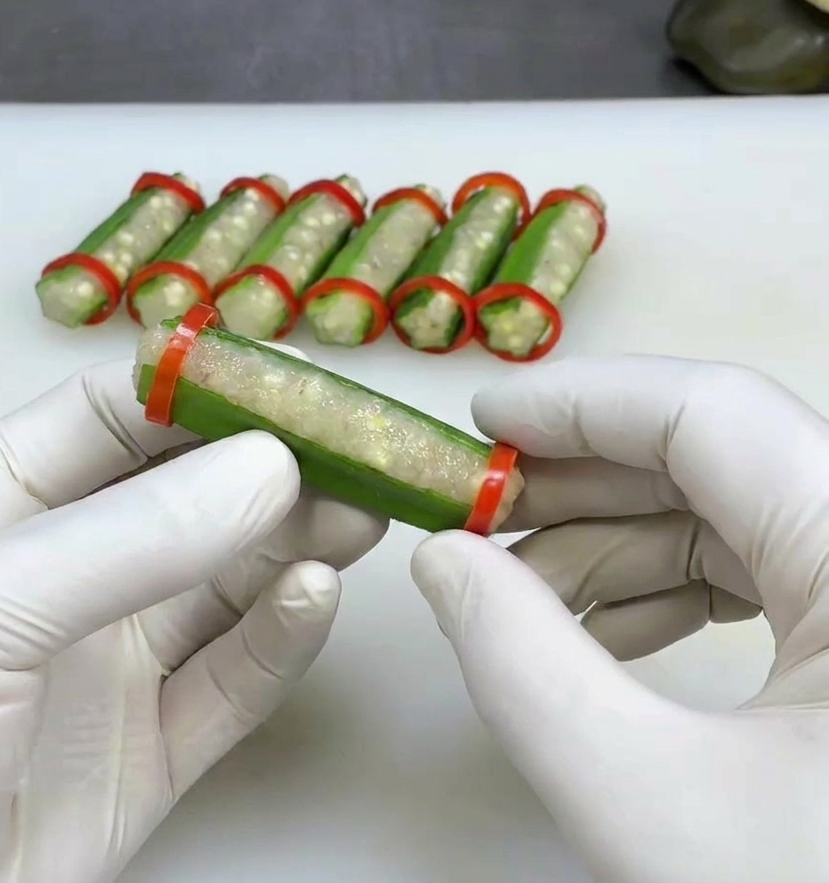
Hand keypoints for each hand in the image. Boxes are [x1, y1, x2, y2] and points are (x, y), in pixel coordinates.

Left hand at [0, 358, 385, 882]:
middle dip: (271, 464)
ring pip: (226, 580)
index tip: (293, 376)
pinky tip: (315, 596)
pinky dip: (283, 635)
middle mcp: (61, 572)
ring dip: (296, 541)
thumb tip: (270, 466)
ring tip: (361, 513)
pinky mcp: (152, 747)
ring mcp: (109, 661)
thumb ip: (126, 539)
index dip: (203, 386)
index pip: (111, 417)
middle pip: (187, 494)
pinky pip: (234, 677)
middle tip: (356, 447)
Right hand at [412, 357, 828, 882]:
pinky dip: (668, 588)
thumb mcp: (656, 806)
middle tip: (478, 518)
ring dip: (614, 544)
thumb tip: (442, 560)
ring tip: (520, 598)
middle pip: (716, 457)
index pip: (709, 413)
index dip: (580, 401)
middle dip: (580, 483)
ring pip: (734, 515)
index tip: (479, 423)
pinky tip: (602, 637)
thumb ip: (524, 670)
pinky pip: (764, 571)